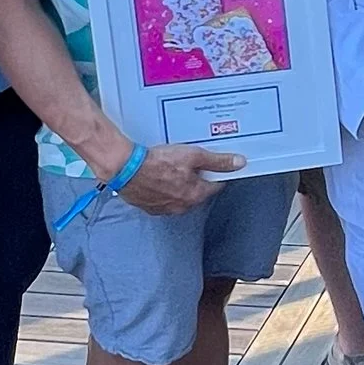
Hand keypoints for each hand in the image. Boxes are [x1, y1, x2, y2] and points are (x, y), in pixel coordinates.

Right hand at [104, 142, 245, 215]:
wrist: (125, 168)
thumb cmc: (157, 162)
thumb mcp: (193, 155)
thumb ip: (217, 161)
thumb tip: (238, 163)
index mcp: (195, 195)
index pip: (215, 185)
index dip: (215, 172)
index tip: (212, 164)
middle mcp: (181, 206)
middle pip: (197, 191)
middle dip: (196, 177)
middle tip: (187, 162)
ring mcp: (164, 208)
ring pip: (179, 195)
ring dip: (178, 183)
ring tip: (170, 167)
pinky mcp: (149, 207)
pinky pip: (163, 198)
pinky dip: (163, 188)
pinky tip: (157, 175)